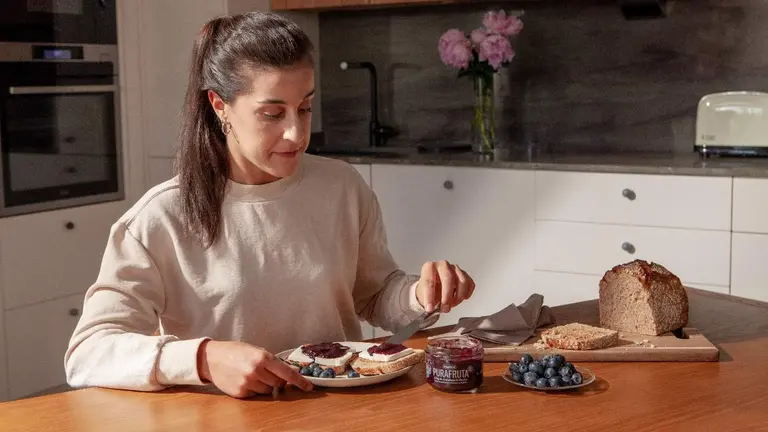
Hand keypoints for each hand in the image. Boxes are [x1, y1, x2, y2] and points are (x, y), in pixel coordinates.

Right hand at [197, 340, 312, 397]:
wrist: (211, 358)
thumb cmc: (235, 352)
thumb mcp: (256, 350)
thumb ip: (271, 362)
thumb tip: (288, 374)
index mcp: (263, 357)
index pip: (287, 373)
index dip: (299, 381)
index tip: (309, 387)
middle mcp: (256, 371)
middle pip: (278, 383)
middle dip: (278, 381)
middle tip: (267, 373)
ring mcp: (248, 383)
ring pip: (268, 391)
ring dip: (265, 385)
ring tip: (253, 375)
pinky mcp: (240, 393)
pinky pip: (256, 395)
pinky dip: (254, 389)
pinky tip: (244, 380)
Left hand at [415, 260, 474, 313]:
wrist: (436, 285)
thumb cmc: (430, 288)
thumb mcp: (424, 294)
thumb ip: (429, 300)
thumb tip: (432, 309)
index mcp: (429, 267)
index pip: (429, 281)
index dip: (429, 297)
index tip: (429, 308)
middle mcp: (443, 265)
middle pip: (448, 278)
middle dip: (446, 296)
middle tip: (444, 308)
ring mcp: (455, 268)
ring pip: (462, 281)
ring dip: (458, 296)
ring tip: (452, 304)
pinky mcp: (464, 274)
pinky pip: (470, 284)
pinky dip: (467, 293)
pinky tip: (461, 298)